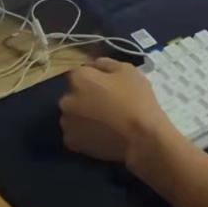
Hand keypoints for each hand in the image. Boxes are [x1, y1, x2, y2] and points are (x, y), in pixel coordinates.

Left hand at [59, 58, 176, 164]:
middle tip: (107, 102)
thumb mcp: (128, 70)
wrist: (140, 136)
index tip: (108, 84)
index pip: (80, 72)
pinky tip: (101, 132)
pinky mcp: (71, 143)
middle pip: (74, 94)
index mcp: (79, 79)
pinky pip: (76, 132)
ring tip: (105, 120)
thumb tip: (95, 64)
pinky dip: (85, 132)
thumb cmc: (136, 99)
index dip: (95, 77)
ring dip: (83, 114)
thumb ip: (106, 63)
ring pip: (73, 114)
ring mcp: (67, 123)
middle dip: (86, 96)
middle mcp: (66, 100)